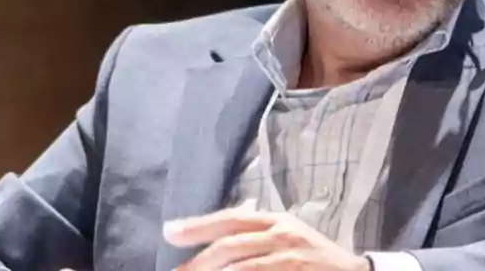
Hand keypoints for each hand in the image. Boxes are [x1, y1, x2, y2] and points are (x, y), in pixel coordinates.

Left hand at [163, 209, 370, 270]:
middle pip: (231, 244)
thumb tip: (216, 240)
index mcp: (276, 220)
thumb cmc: (315, 258)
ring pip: (242, 266)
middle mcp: (282, 234)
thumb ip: (256, 235)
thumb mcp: (288, 236)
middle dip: (198, 260)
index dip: (198, 225)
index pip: (231, 219)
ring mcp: (290, 257)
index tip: (170, 232)